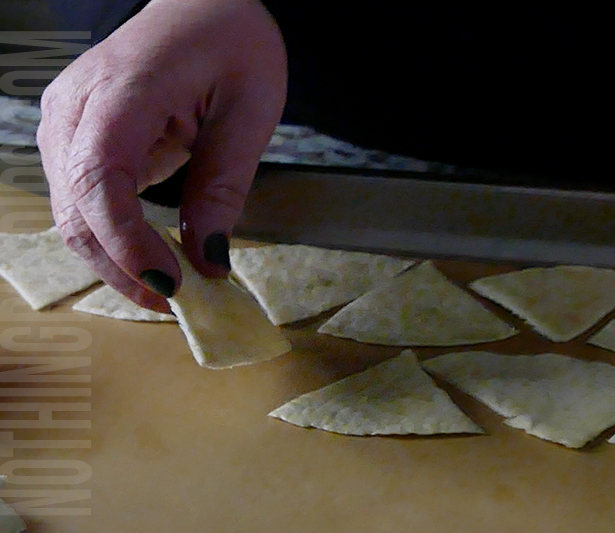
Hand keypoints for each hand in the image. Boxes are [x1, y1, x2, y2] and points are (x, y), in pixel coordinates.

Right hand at [37, 0, 286, 311]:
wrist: (203, 1)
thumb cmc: (232, 41)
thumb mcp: (250, 111)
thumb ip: (224, 184)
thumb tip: (209, 259)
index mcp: (121, 91)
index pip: (99, 180)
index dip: (127, 243)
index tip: (171, 284)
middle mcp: (75, 107)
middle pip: (75, 209)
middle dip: (122, 267)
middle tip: (178, 303)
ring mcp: (67, 121)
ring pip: (71, 213)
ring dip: (115, 260)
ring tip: (168, 287)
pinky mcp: (76, 135)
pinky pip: (83, 200)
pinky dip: (112, 237)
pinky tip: (150, 257)